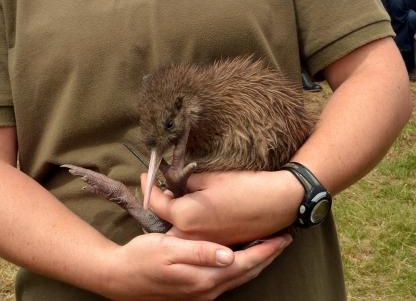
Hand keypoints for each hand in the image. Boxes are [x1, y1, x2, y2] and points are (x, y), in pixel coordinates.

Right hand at [104, 231, 291, 299]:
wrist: (120, 278)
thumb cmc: (143, 258)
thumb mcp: (169, 250)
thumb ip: (201, 252)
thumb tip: (231, 254)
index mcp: (205, 278)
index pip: (245, 263)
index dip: (266, 250)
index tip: (283, 237)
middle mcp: (208, 290)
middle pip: (246, 272)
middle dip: (267, 256)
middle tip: (284, 239)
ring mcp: (201, 293)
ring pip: (238, 277)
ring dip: (256, 262)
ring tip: (269, 245)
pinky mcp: (195, 290)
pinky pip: (227, 278)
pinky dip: (241, 266)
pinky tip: (241, 255)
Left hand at [141, 169, 302, 244]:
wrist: (277, 202)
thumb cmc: (244, 187)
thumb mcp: (210, 177)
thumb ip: (185, 181)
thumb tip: (172, 180)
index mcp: (186, 217)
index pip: (156, 202)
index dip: (148, 186)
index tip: (144, 175)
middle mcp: (193, 237)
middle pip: (164, 224)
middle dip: (157, 207)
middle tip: (153, 190)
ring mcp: (207, 246)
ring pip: (180, 236)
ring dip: (172, 221)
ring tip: (168, 204)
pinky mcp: (219, 248)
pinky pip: (196, 241)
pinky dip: (189, 230)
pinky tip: (191, 218)